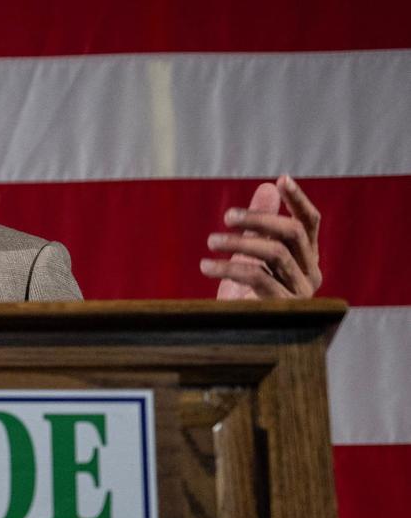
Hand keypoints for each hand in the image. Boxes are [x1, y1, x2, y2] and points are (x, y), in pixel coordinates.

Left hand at [200, 175, 321, 298]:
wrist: (238, 337)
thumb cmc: (245, 293)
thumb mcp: (251, 254)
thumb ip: (261, 222)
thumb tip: (268, 186)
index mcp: (306, 258)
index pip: (310, 223)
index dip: (298, 200)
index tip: (281, 179)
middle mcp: (309, 273)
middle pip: (293, 233)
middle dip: (259, 219)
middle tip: (227, 215)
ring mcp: (299, 292)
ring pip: (276, 253)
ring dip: (240, 242)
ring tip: (211, 240)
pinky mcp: (282, 308)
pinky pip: (258, 277)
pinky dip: (229, 268)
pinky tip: (206, 265)